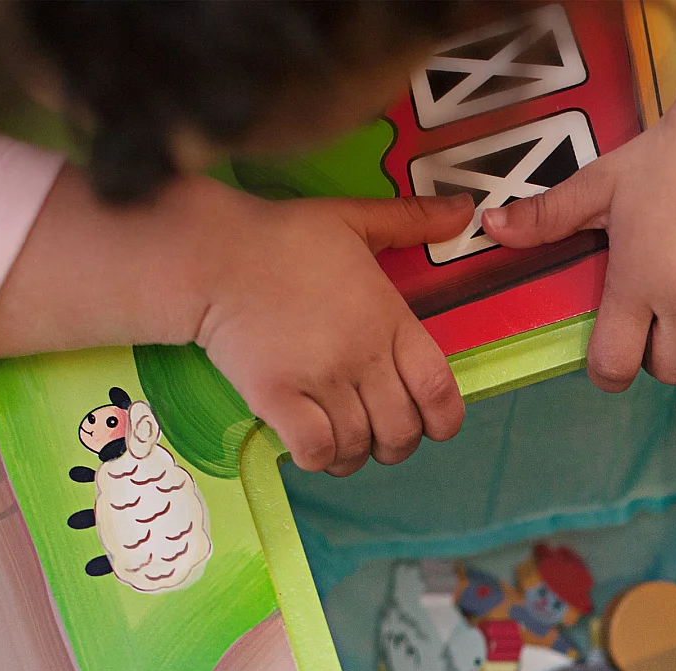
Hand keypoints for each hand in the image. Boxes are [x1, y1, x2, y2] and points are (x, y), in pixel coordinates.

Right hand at [198, 193, 475, 474]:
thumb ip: (413, 220)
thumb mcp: (355, 218)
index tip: (433, 426)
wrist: (211, 254)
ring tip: (343, 440)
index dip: (444, 421)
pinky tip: (313, 445)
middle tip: (378, 435)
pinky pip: (316, 450)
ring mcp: (319, 379)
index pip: (439, 390)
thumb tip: (465, 209)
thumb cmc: (283, 237)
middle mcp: (362, 356)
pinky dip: (321, 457)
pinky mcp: (276, 396)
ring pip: (358, 447)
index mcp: (389, 319)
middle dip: (396, 445)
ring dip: (355, 453)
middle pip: (401, 430)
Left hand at [482, 100, 675, 391]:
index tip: (611, 354)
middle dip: (655, 357)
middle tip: (655, 322)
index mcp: (636, 281)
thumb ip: (545, 216)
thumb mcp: (600, 185)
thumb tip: (490, 226)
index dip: (607, 371)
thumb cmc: (667, 158)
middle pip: (667, 373)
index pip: (615, 365)